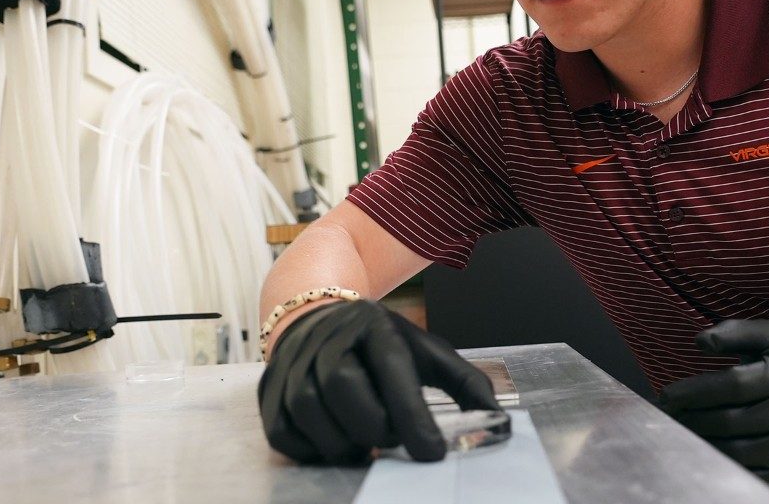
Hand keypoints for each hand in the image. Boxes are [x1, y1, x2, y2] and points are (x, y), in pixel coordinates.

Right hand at [258, 299, 500, 463]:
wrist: (316, 315)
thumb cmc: (379, 343)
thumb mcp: (426, 351)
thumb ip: (465, 384)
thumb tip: (499, 424)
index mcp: (374, 326)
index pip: (393, 373)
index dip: (413, 418)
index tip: (433, 454)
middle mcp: (328, 339)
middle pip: (343, 389)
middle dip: (373, 426)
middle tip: (392, 440)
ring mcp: (293, 363)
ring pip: (310, 412)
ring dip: (343, 443)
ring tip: (366, 447)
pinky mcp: (269, 389)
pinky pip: (283, 432)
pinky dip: (310, 450)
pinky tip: (334, 444)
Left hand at [658, 320, 768, 492]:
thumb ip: (736, 332)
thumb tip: (702, 341)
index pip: (736, 384)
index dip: (697, 391)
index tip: (668, 396)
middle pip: (736, 421)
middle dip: (695, 420)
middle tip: (672, 419)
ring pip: (744, 453)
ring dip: (707, 446)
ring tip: (686, 436)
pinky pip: (760, 477)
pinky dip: (731, 469)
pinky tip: (712, 456)